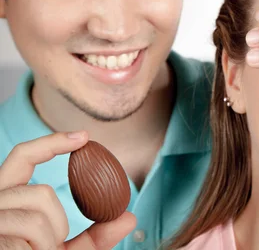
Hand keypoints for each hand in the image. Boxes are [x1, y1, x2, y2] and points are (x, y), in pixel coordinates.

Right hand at [0, 132, 135, 249]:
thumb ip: (95, 237)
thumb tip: (130, 218)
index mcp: (8, 201)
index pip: (22, 159)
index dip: (50, 143)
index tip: (84, 137)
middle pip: (39, 192)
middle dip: (58, 223)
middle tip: (50, 247)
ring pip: (36, 211)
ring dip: (49, 238)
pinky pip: (29, 228)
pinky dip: (40, 246)